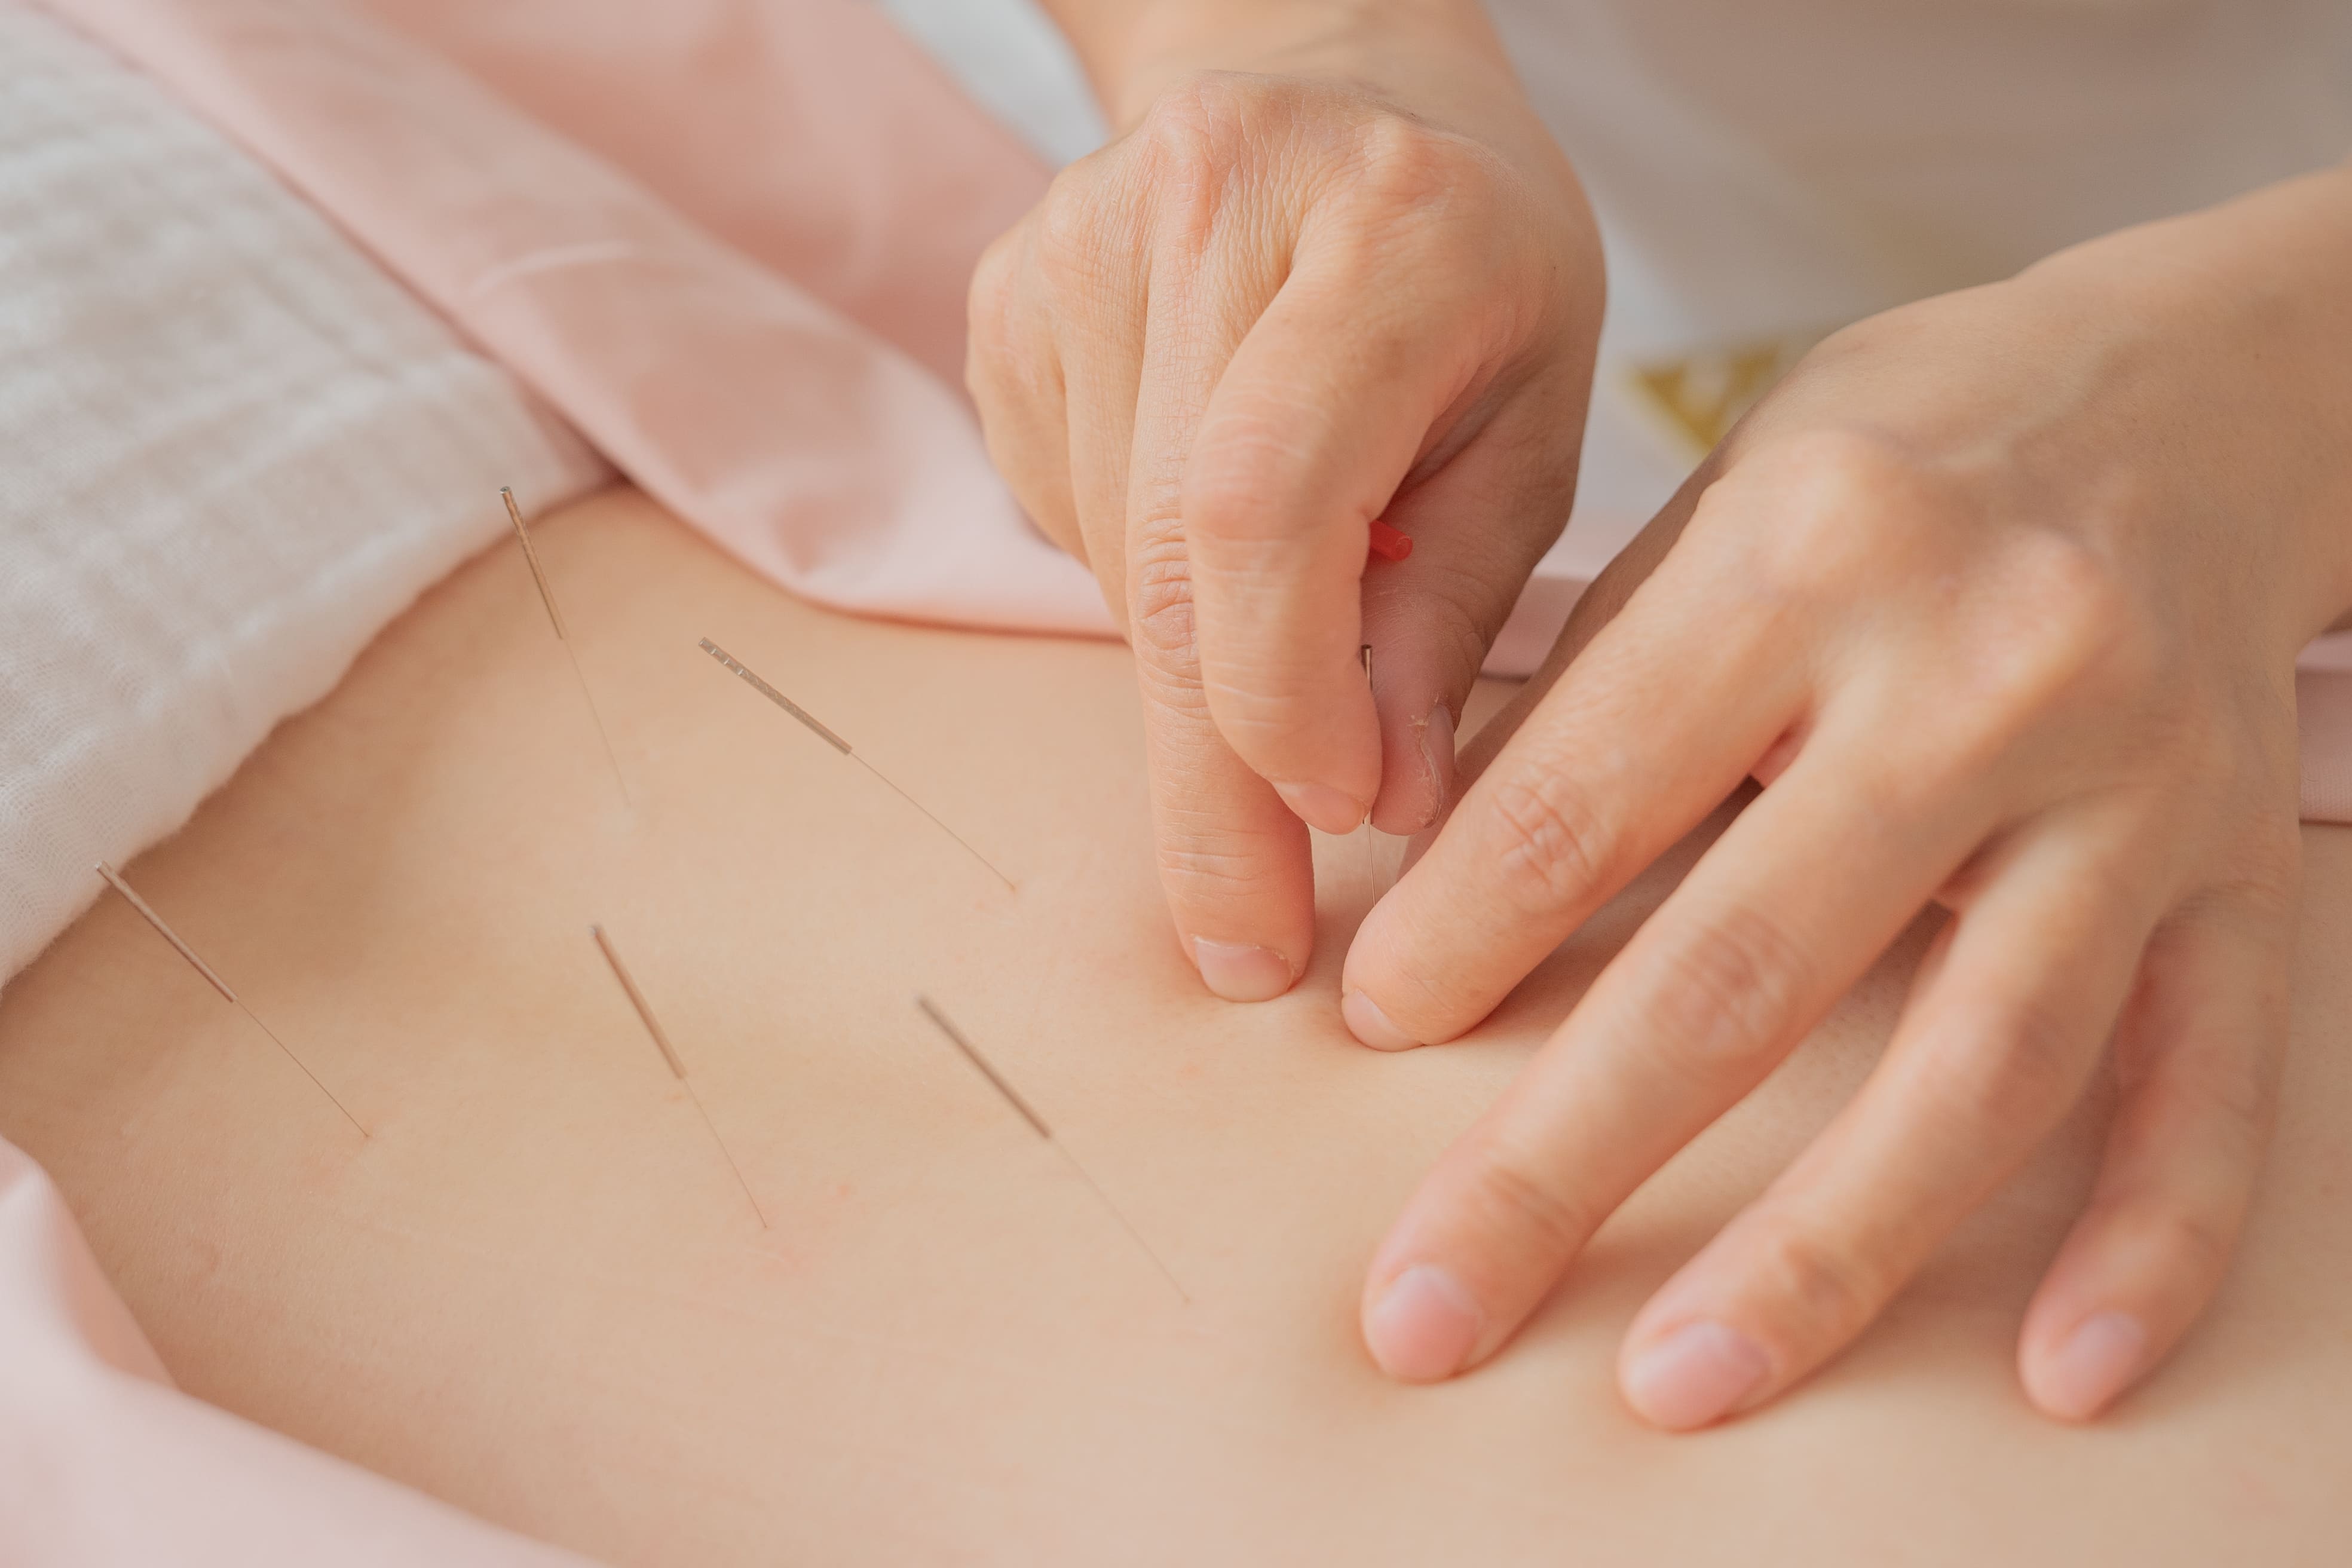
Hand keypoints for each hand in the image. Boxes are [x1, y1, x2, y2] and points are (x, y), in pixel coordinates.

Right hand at [967, 0, 1601, 998]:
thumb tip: (1373, 810)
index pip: (1271, 499)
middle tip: (1246, 941)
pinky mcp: (1003, 293)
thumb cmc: (1471, 268)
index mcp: (1385, 225)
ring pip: (1109, 558)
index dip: (1283, 694)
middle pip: (1166, 553)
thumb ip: (1449, 613)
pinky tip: (1207, 522)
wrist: (1329, 72)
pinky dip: (1140, 579)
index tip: (1334, 821)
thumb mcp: (1530, 426)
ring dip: (1190, 670)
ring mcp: (1074, 239)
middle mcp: (1205, 203)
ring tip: (1280, 632)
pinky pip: (1066, 513)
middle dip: (1209, 775)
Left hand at [1342, 166, 2351, 1424]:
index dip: (1457, 936)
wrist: (2193, 383)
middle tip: (1427, 1310)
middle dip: (1563, 1161)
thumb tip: (1425, 894)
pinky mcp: (2246, 871)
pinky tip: (2061, 1375)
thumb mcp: (1720, 508)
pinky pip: (2208, 1082)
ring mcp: (2134, 789)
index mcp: (1810, 553)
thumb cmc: (1899, 454)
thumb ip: (1589, 697)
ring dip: (1820, 1253)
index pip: (1588, 798)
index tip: (1367, 1030)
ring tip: (1680, 1385)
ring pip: (1973, 1064)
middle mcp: (1984, 670)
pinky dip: (2148, 1241)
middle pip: (1744, 969)